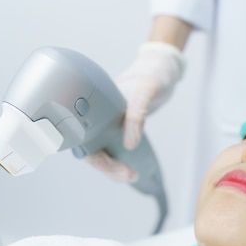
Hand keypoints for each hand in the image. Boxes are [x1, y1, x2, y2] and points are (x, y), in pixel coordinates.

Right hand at [85, 42, 184, 181]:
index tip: (116, 168)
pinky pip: (111, 146)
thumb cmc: (152, 75)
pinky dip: (118, 159)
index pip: (85, 140)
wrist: (160, 70)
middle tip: (130, 175)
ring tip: (131, 175)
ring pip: (101, 151)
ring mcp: (106, 121)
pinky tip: (128, 167)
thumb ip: (137, 114)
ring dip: (112, 166)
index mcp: (95, 106)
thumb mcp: (147, 90)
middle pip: (92, 150)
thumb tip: (130, 144)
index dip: (98, 159)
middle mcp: (97, 115)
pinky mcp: (116, 125)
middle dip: (108, 167)